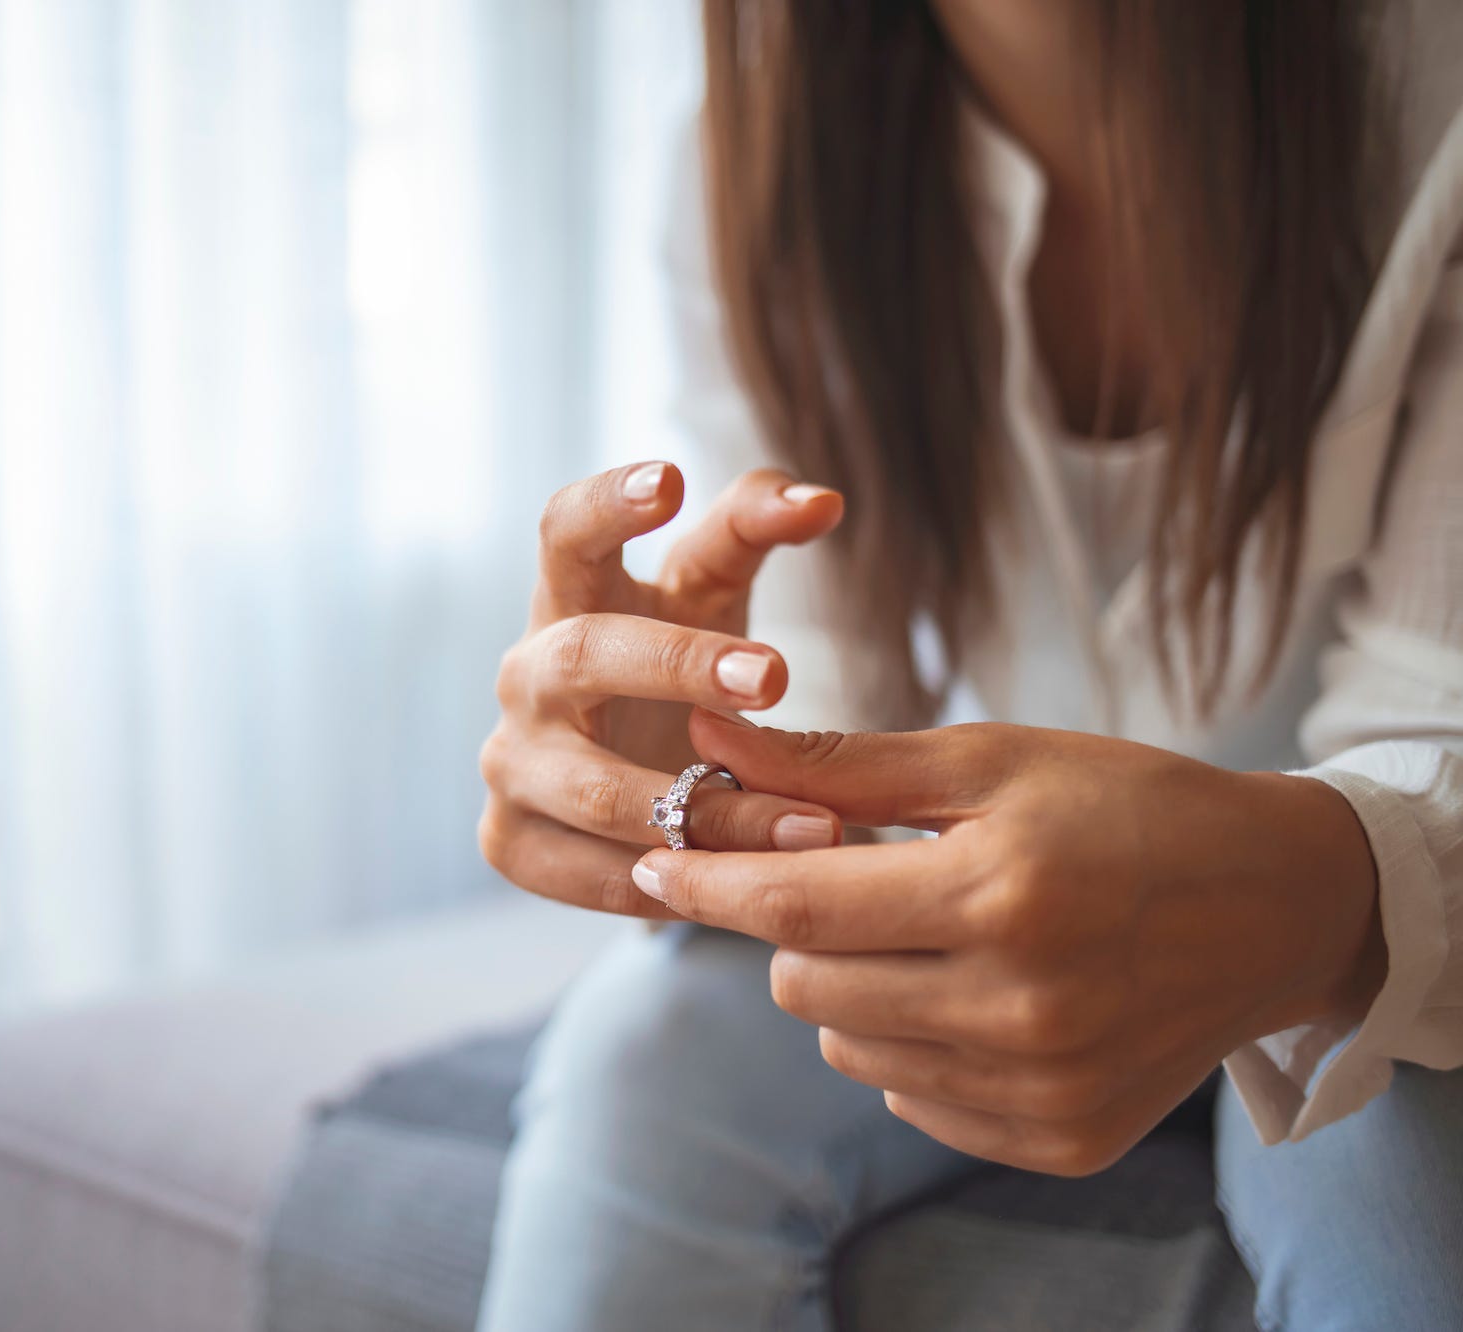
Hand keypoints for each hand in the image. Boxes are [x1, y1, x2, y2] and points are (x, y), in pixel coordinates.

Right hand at [479, 461, 846, 917]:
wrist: (628, 779)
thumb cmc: (673, 664)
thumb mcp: (712, 593)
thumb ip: (758, 530)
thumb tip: (826, 500)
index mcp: (568, 597)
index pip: (563, 530)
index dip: (606, 502)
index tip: (670, 480)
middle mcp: (524, 675)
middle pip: (583, 655)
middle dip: (677, 665)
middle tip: (774, 675)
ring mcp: (509, 763)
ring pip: (599, 791)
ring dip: (711, 812)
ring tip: (814, 825)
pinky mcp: (510, 843)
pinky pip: (593, 874)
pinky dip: (672, 883)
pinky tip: (746, 888)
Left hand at [631, 709, 1387, 1172]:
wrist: (1274, 905)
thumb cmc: (1124, 808)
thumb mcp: (989, 760)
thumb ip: (841, 765)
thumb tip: (708, 743)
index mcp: (1002, 896)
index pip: (795, 906)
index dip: (707, 881)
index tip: (653, 859)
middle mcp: (1021, 1011)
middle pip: (806, 987)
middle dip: (796, 926)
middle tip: (849, 878)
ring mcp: (1043, 1089)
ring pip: (849, 1049)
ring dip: (852, 988)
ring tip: (925, 932)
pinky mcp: (1061, 1141)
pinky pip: (913, 1100)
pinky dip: (912, 1045)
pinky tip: (973, 992)